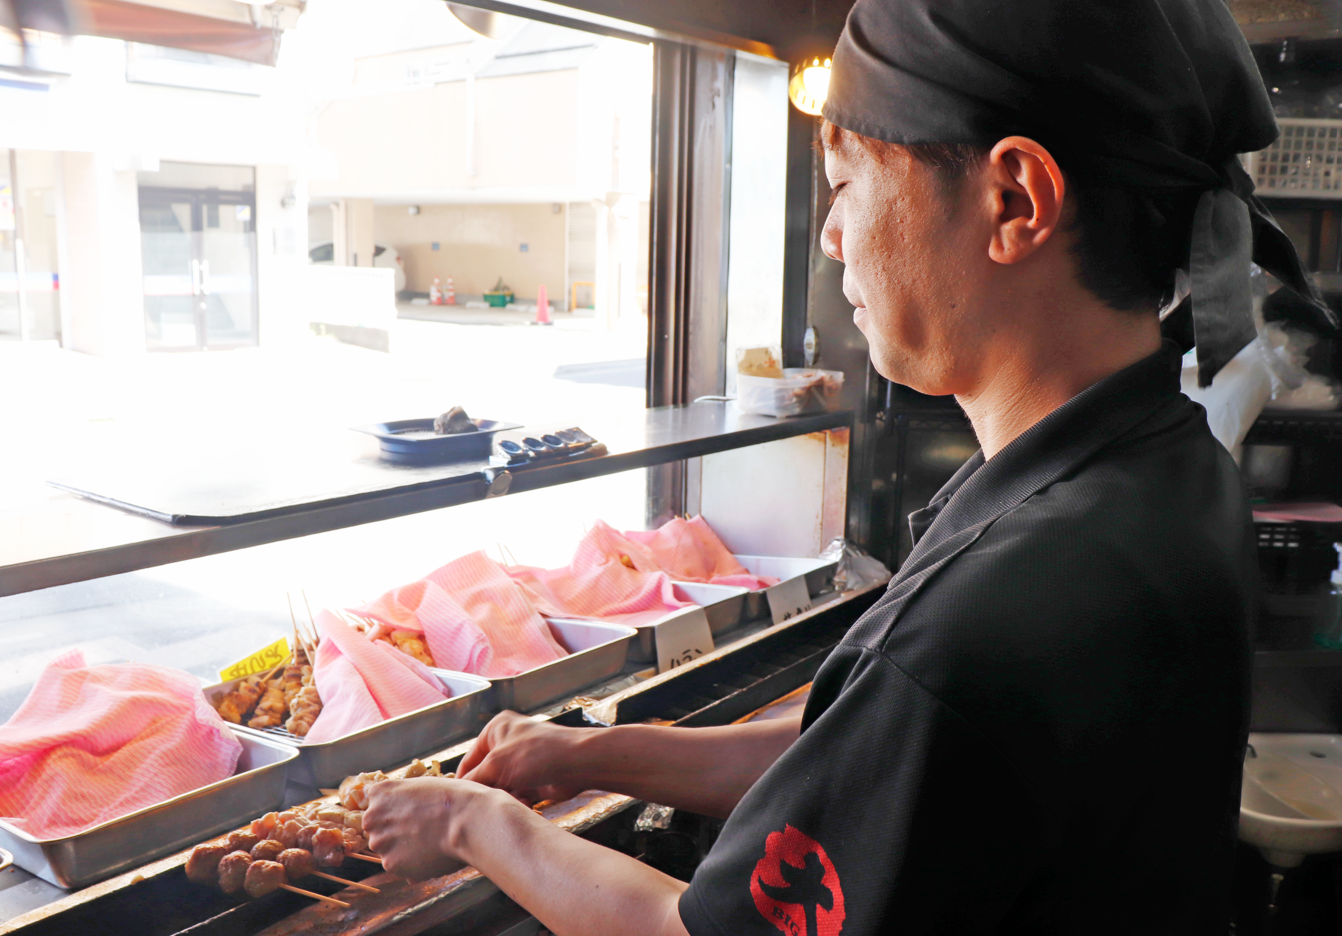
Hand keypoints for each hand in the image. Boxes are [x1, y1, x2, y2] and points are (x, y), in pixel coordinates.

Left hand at [363, 777, 496, 881]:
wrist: (467, 819)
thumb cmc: (453, 798)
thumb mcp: (424, 787)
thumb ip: (406, 802)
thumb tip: (402, 821)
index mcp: (380, 792)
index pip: (377, 805)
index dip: (395, 811)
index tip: (411, 814)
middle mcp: (372, 817)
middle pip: (379, 829)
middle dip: (396, 832)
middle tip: (422, 831)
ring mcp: (380, 841)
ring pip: (388, 850)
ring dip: (403, 850)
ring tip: (430, 844)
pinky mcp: (390, 863)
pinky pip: (399, 867)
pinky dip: (412, 865)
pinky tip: (431, 855)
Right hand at [457, 710, 590, 804]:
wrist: (577, 764)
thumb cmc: (536, 755)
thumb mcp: (496, 764)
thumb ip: (473, 779)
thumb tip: (456, 793)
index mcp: (495, 730)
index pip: (469, 759)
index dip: (463, 780)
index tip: (458, 801)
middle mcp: (507, 744)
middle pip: (486, 775)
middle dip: (489, 790)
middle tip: (488, 804)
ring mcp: (522, 762)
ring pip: (501, 788)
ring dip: (505, 798)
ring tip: (513, 800)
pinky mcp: (534, 779)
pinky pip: (517, 795)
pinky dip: (518, 801)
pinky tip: (526, 803)